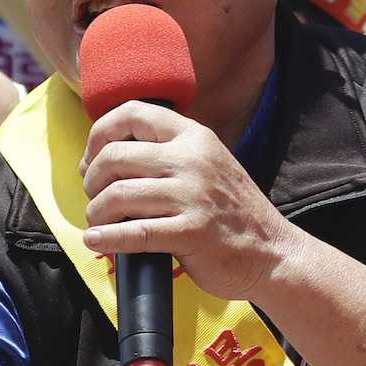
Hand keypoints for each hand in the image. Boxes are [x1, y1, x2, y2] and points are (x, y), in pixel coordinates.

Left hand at [79, 103, 296, 301]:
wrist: (273, 252)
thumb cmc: (232, 211)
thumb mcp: (208, 163)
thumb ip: (168, 153)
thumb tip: (107, 155)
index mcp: (194, 137)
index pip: (132, 112)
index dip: (99, 133)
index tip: (92, 158)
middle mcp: (193, 160)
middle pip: (115, 156)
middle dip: (93, 180)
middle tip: (94, 197)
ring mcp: (193, 196)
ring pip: (118, 194)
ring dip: (96, 212)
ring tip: (98, 222)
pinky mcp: (192, 233)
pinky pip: (134, 233)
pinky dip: (107, 239)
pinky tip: (97, 241)